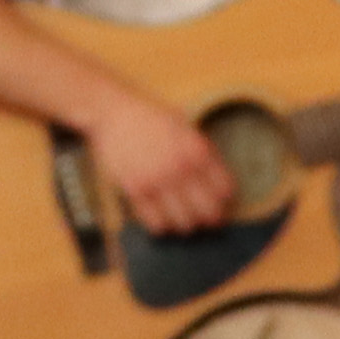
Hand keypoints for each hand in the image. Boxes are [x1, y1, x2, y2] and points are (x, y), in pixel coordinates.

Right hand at [81, 90, 239, 236]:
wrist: (112, 113)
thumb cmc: (151, 117)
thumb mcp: (185, 126)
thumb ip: (202, 151)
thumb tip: (218, 179)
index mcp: (197, 150)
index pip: (225, 190)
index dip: (226, 199)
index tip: (221, 201)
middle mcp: (180, 169)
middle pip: (209, 213)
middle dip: (211, 218)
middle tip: (207, 217)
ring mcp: (157, 182)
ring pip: (184, 224)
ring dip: (187, 224)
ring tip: (183, 218)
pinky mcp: (135, 191)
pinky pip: (156, 224)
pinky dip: (163, 226)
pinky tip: (162, 217)